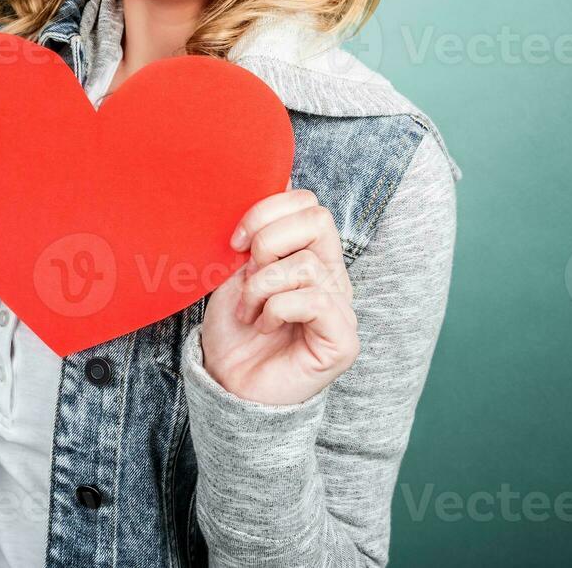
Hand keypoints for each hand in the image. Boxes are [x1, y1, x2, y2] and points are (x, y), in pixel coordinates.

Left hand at [200, 186, 358, 405]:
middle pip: (318, 219)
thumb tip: (269, 184)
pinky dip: (276, 309)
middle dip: (267, 239)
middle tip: (246, 272)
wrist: (228, 386)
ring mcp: (341, 308)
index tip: (233, 242)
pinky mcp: (342, 339)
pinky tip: (264, 326)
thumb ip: (255, 236)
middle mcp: (332, 277)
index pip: (307, 204)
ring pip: (306, 264)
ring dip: (261, 286)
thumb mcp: (236, 272)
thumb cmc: (232, 331)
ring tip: (248, 311)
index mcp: (310, 256)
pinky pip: (313, 300)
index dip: (265, 211)